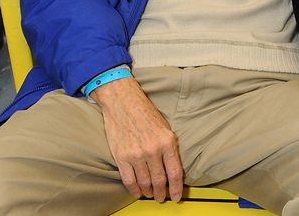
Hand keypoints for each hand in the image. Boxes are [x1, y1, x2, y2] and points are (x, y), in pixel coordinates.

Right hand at [91, 76, 183, 201]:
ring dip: (148, 192)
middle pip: (159, 181)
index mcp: (167, 142)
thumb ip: (169, 148)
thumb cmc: (145, 112)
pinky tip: (137, 192)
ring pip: (144, 183)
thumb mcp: (165, 128)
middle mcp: (153, 150)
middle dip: (161, 193)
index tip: (176, 197)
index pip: (175, 173)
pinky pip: (129, 180)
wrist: (123, 102)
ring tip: (150, 194)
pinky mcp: (122, 157)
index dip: (176, 189)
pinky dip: (134, 190)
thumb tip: (172, 168)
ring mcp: (136, 155)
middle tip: (162, 197)